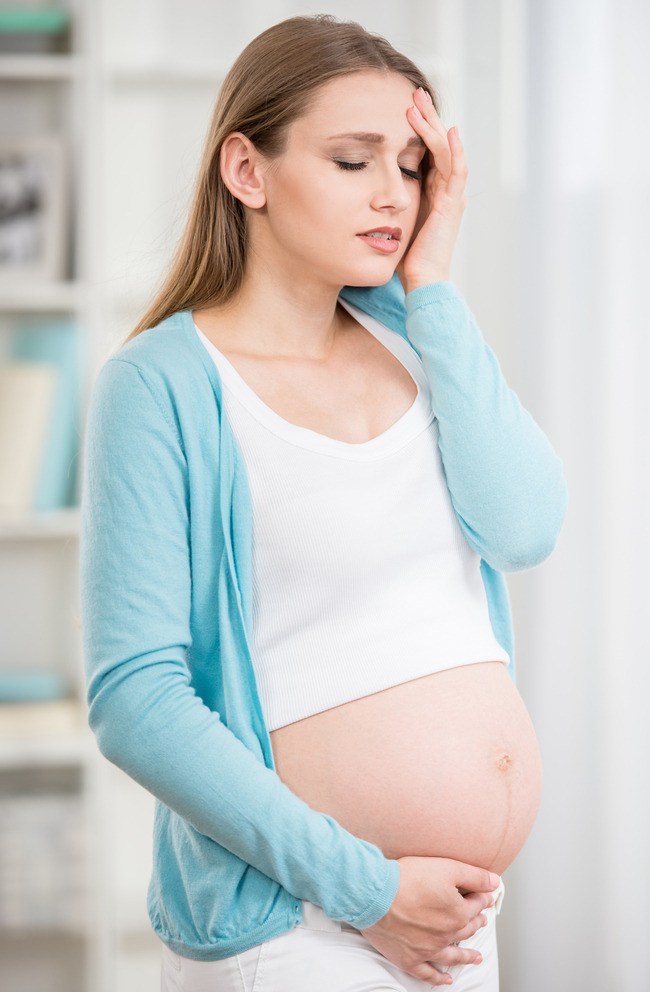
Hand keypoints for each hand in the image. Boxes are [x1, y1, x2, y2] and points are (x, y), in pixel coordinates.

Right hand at [359, 856, 499, 985]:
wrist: (376, 895)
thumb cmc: (407, 879)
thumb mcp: (447, 867)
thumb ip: (474, 876)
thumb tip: (495, 882)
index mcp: (458, 914)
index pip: (477, 905)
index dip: (482, 898)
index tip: (485, 896)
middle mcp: (446, 935)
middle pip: (467, 929)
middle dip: (476, 923)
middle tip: (481, 920)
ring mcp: (428, 950)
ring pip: (452, 956)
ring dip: (466, 957)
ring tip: (475, 957)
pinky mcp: (409, 958)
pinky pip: (427, 974)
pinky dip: (438, 978)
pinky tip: (446, 980)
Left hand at [398, 87, 467, 292]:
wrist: (421, 282)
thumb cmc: (404, 259)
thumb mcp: (391, 221)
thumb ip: (383, 203)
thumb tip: (357, 190)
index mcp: (431, 192)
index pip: (427, 151)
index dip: (417, 128)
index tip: (402, 106)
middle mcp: (444, 190)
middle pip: (438, 144)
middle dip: (426, 117)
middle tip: (412, 91)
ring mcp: (451, 197)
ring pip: (446, 151)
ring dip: (432, 125)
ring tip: (419, 103)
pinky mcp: (452, 205)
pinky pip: (456, 171)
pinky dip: (453, 150)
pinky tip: (448, 131)